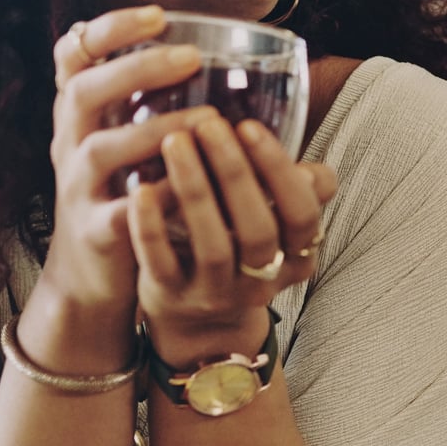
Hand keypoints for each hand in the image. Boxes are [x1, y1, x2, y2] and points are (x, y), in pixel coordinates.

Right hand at [39, 6, 217, 334]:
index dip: (108, 29)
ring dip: (153, 131)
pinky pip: (120, 212)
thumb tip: (228, 54)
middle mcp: (70, 144)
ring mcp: (76, 188)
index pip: (74, 54)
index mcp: (81, 114)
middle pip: (81, 93)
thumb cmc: (125, 192)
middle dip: (133, 69)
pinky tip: (193, 188)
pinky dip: (157, 198)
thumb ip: (155, 101)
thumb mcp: (127, 139)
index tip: (157, 14)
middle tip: (189, 56)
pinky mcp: (93, 233)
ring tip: (204, 121)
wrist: (91, 276)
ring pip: (99, 150)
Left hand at [129, 110, 337, 352]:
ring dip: (195, 190)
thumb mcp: (276, 222)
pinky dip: (151, 227)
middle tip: (208, 126)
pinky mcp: (172, 297)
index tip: (248, 126)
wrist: (199, 320)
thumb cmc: (241, 247)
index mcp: (296, 254)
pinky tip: (140, 189)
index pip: (301, 214)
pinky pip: (162, 264)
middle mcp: (262, 278)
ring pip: (212, 246)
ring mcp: (216, 292)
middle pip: (258, 230)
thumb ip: (294, 188)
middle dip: (234, 172)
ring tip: (174, 142)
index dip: (279, 171)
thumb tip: (306, 155)